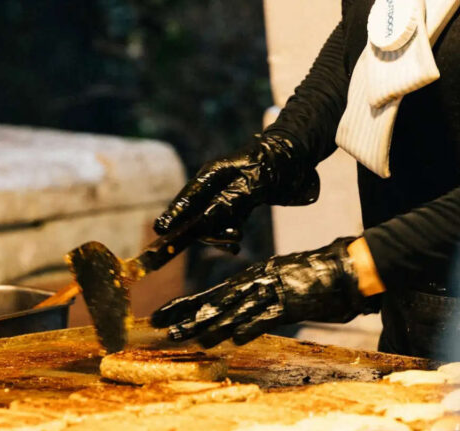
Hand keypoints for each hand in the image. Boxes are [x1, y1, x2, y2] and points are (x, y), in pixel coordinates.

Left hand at [151, 237, 379, 346]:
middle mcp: (255, 284)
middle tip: (160, 328)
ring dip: (209, 326)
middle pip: (214, 303)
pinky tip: (233, 340)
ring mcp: (272, 293)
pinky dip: (250, 328)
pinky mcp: (291, 304)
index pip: (210, 295)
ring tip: (185, 338)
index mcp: (250, 279)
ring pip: (233, 311)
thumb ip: (256, 303)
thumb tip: (235, 323)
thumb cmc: (313, 278)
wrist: (346, 267)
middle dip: (186, 316)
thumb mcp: (277, 286)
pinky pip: (267, 318)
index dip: (184, 306)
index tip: (160, 316)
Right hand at [153, 134, 319, 253]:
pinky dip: (228, 236)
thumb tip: (205, 222)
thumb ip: (230, 202)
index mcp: (213, 173)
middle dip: (207, 231)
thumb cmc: (276, 163)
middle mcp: (213, 185)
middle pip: (196, 214)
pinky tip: (235, 245)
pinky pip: (224, 224)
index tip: (161, 230)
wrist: (299, 155)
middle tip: (230, 240)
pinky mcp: (234, 204)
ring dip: (220, 235)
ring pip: (210, 222)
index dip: (174, 214)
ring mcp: (223, 195)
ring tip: (236, 240)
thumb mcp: (256, 183)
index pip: (188, 197)